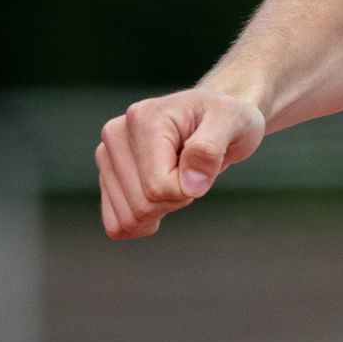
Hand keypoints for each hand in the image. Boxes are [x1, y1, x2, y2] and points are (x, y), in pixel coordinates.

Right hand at [95, 88, 264, 237]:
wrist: (214, 116)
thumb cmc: (227, 118)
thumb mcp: (235, 122)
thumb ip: (210, 150)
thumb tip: (189, 185)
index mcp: (143, 118)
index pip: (158, 187)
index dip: (189, 188)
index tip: (205, 163)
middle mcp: (116, 135)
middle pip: (141, 206)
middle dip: (176, 199)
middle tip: (193, 169)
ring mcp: (107, 156)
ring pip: (128, 219)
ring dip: (162, 208)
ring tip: (178, 175)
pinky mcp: (107, 176)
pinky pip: (117, 224)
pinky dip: (144, 221)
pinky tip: (161, 197)